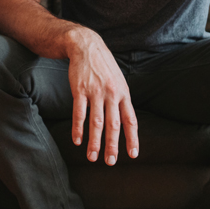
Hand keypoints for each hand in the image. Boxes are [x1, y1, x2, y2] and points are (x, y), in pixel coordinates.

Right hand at [67, 29, 138, 165]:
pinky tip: (77, 140)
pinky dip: (78, 128)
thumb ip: (121, 99)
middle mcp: (111, 94)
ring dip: (94, 142)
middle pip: (114, 125)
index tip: (132, 154)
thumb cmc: (103, 66)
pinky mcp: (80, 90)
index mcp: (123, 93)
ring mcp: (95, 92)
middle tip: (110, 162)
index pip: (131, 120)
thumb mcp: (119, 80)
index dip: (132, 138)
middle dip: (112, 146)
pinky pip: (79, 112)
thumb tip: (126, 121)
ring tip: (92, 157)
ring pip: (96, 122)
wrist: (86, 46)